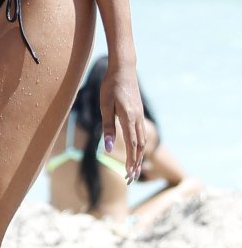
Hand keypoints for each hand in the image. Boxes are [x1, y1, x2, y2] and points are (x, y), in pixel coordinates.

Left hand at [100, 63, 146, 183]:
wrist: (124, 69)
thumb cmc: (110, 86)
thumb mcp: (105, 106)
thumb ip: (107, 128)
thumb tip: (107, 148)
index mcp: (128, 118)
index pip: (131, 146)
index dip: (130, 162)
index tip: (128, 175)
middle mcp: (137, 119)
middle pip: (139, 147)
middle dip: (136, 164)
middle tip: (131, 179)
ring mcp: (140, 116)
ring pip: (142, 141)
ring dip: (139, 156)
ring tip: (134, 169)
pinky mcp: (139, 113)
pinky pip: (142, 133)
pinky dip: (140, 146)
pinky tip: (136, 151)